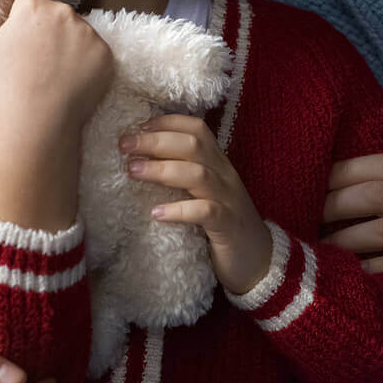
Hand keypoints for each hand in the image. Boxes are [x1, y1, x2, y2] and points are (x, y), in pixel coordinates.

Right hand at [0, 0, 114, 145]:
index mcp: (32, 8)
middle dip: (51, 29)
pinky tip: (72, 84)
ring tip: (54, 75)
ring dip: (71, 46)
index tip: (30, 12)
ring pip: (80, 32)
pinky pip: (99, 53)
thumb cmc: (2, 90)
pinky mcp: (106, 55)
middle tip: (37, 59)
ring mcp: (88, 34)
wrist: (37, 125)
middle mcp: (63, 13)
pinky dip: (90, 65)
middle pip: (59, 12)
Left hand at [120, 114, 273, 294]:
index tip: (137, 127)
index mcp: (217, 163)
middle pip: (193, 145)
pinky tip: (156, 213)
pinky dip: (180, 210)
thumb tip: (139, 159)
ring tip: (133, 171)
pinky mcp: (228, 226)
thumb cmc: (222, 223)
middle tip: (125, 145)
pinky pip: (206, 212)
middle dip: (156, 141)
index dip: (167, 123)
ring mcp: (228, 199)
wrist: (258, 259)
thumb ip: (181, 174)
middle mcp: (224, 175)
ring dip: (162, 169)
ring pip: (198, 174)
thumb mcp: (203, 192)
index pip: (196, 129)